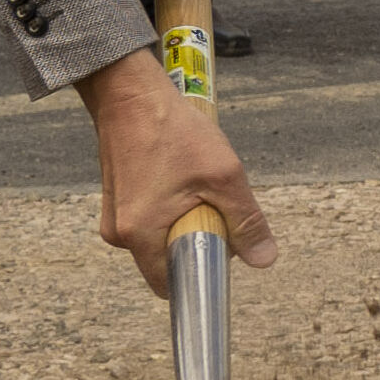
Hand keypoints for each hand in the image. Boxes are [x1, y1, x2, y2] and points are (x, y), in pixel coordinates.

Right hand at [75, 48, 268, 294]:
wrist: (130, 93)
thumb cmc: (173, 131)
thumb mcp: (225, 176)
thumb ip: (246, 222)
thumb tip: (264, 260)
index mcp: (140, 235)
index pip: (172, 285)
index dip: (202, 275)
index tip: (223, 252)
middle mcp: (119, 233)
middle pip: (170, 259)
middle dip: (198, 241)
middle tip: (213, 203)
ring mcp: (115, 216)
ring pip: (163, 237)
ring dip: (186, 220)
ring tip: (195, 182)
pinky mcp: (117, 200)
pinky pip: (152, 218)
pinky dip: (172, 206)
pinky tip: (180, 175)